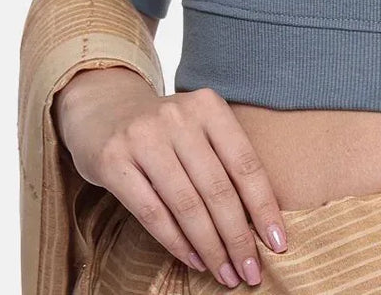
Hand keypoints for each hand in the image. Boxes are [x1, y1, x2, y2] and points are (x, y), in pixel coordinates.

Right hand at [54, 67, 286, 287]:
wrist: (102, 106)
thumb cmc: (164, 127)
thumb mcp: (198, 126)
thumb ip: (224, 160)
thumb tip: (258, 220)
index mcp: (208, 106)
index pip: (245, 164)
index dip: (264, 207)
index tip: (278, 243)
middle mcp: (178, 118)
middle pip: (218, 189)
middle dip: (238, 238)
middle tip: (251, 272)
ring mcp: (144, 138)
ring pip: (187, 206)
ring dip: (211, 247)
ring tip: (226, 274)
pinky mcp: (114, 161)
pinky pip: (152, 213)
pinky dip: (177, 243)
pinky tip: (195, 260)